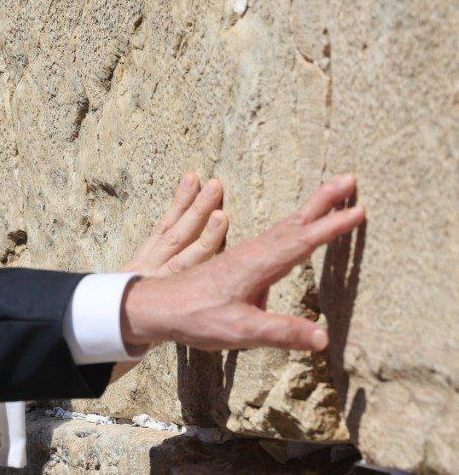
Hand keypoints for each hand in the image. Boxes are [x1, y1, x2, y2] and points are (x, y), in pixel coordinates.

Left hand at [121, 175, 364, 351]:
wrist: (156, 307)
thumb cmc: (197, 318)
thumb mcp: (241, 332)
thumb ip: (281, 333)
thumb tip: (323, 337)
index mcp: (258, 265)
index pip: (303, 241)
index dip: (332, 226)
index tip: (360, 210)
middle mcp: (253, 253)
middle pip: (296, 222)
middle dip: (325, 201)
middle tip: (350, 178)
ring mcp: (245, 254)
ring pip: (285, 226)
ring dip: (311, 209)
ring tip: (332, 195)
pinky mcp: (237, 260)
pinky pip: (273, 236)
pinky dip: (292, 225)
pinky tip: (295, 229)